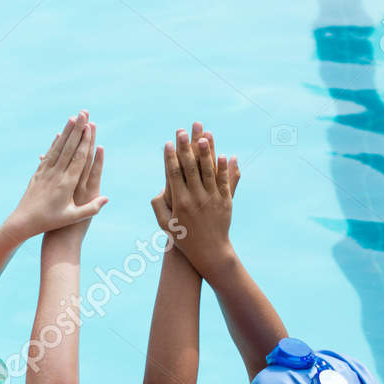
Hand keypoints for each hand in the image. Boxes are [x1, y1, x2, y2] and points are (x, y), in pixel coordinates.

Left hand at [5, 112, 108, 240]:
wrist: (23, 221)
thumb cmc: (50, 222)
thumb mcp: (72, 218)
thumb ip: (91, 208)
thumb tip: (106, 198)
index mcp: (66, 184)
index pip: (78, 158)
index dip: (84, 141)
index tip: (89, 127)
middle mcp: (56, 174)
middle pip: (69, 147)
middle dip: (77, 129)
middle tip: (83, 113)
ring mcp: (46, 172)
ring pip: (58, 147)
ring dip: (66, 131)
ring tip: (73, 117)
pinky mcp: (38, 173)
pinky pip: (49, 154)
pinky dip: (55, 143)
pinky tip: (59, 134)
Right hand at [154, 122, 237, 271]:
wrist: (209, 253)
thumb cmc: (184, 240)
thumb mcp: (165, 225)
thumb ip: (158, 206)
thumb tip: (158, 190)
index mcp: (179, 202)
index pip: (173, 174)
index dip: (170, 157)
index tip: (168, 143)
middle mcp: (195, 198)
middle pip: (190, 167)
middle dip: (186, 147)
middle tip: (182, 131)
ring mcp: (211, 199)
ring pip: (208, 171)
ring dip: (206, 152)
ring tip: (204, 135)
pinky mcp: (225, 202)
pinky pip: (224, 182)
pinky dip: (224, 168)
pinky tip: (224, 155)